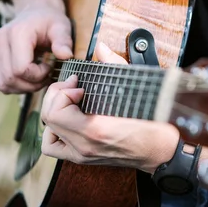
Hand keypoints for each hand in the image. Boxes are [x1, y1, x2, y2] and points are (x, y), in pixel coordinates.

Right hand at [0, 6, 72, 93]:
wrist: (36, 13)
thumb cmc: (50, 21)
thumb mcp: (61, 27)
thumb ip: (63, 41)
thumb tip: (66, 55)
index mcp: (16, 33)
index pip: (21, 69)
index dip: (38, 75)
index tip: (50, 66)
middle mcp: (0, 41)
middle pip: (11, 78)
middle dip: (32, 83)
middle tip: (46, 75)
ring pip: (4, 84)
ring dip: (24, 87)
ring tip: (38, 77)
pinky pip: (2, 83)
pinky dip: (16, 86)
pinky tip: (29, 78)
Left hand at [40, 43, 180, 173]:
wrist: (161, 151)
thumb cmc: (152, 122)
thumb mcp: (135, 88)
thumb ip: (114, 65)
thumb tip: (100, 47)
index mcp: (94, 131)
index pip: (55, 112)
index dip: (62, 92)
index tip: (78, 84)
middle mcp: (83, 147)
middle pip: (48, 119)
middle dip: (57, 97)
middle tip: (73, 88)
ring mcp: (81, 155)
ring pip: (46, 135)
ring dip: (54, 114)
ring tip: (69, 104)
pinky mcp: (82, 159)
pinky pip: (53, 148)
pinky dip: (54, 133)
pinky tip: (68, 121)